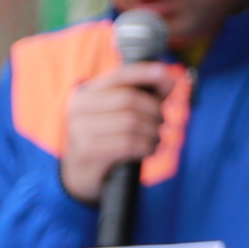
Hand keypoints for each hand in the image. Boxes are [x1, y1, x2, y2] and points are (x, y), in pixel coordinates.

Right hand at [57, 64, 176, 203]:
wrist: (81, 174)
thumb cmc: (107, 139)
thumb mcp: (121, 114)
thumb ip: (145, 96)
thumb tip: (169, 79)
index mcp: (86, 94)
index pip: (118, 76)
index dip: (143, 73)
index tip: (164, 73)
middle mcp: (79, 108)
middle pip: (129, 99)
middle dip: (154, 110)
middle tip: (162, 122)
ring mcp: (81, 129)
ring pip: (131, 122)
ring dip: (153, 132)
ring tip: (156, 138)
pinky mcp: (88, 151)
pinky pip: (128, 144)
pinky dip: (146, 146)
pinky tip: (149, 150)